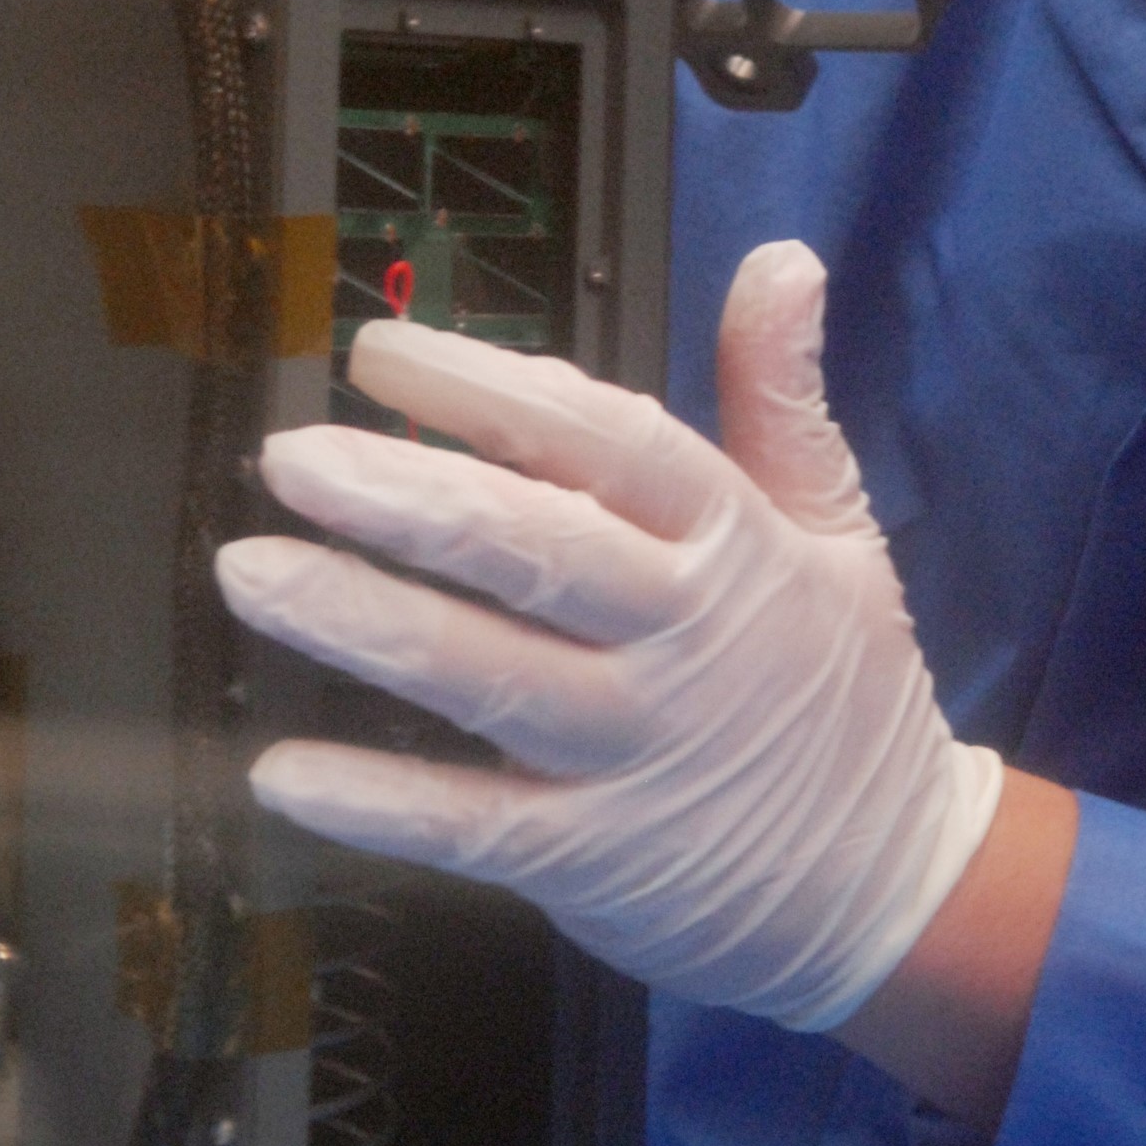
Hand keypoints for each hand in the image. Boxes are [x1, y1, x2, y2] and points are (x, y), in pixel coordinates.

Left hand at [213, 241, 1003, 1030]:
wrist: (894, 888)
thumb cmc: (840, 689)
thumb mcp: (834, 530)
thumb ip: (781, 396)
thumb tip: (783, 258)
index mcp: (730, 543)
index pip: (608, 445)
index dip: (494, 394)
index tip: (381, 353)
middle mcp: (676, 639)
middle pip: (534, 550)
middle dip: (407, 497)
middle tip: (289, 456)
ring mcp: (631, 752)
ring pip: (484, 676)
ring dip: (362, 623)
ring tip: (251, 572)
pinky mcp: (591, 858)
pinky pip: (470, 826)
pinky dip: (378, 803)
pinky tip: (280, 771)